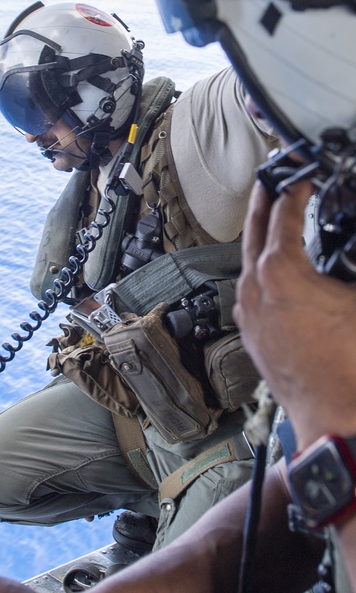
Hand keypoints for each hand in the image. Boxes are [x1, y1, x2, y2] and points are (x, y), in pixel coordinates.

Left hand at [234, 181, 355, 446]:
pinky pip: (251, 288)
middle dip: (264, 201)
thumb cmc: (352, 365)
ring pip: (249, 260)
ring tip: (274, 217)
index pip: (284, 214)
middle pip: (254, 229)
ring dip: (261, 235)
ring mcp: (248, 311)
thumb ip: (352, 262)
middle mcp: (253, 287)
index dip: (295, 189)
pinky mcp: (251, 332)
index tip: (302, 174)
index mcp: (279, 271)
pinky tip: (276, 268)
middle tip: (272, 179)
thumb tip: (349, 250)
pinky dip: (261, 268)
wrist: (337, 417)